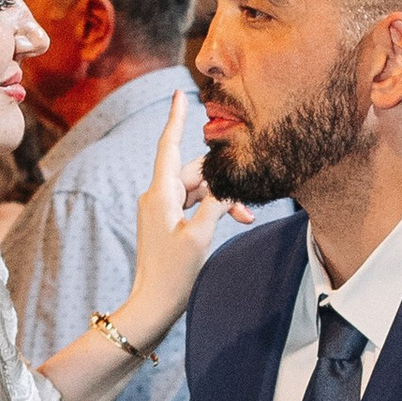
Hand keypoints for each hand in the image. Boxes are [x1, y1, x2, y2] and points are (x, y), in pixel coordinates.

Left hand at [121, 93, 243, 348]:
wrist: (151, 306)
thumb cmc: (173, 275)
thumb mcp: (200, 236)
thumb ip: (217, 204)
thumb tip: (227, 184)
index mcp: (159, 194)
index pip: (168, 147)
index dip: (176, 119)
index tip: (180, 95)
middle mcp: (156, 196)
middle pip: (194, 172)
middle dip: (223, 182)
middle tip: (250, 205)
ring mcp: (160, 210)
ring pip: (197, 190)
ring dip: (222, 199)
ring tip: (246, 218)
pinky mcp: (166, 223)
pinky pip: (193, 205)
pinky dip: (212, 209)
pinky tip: (234, 220)